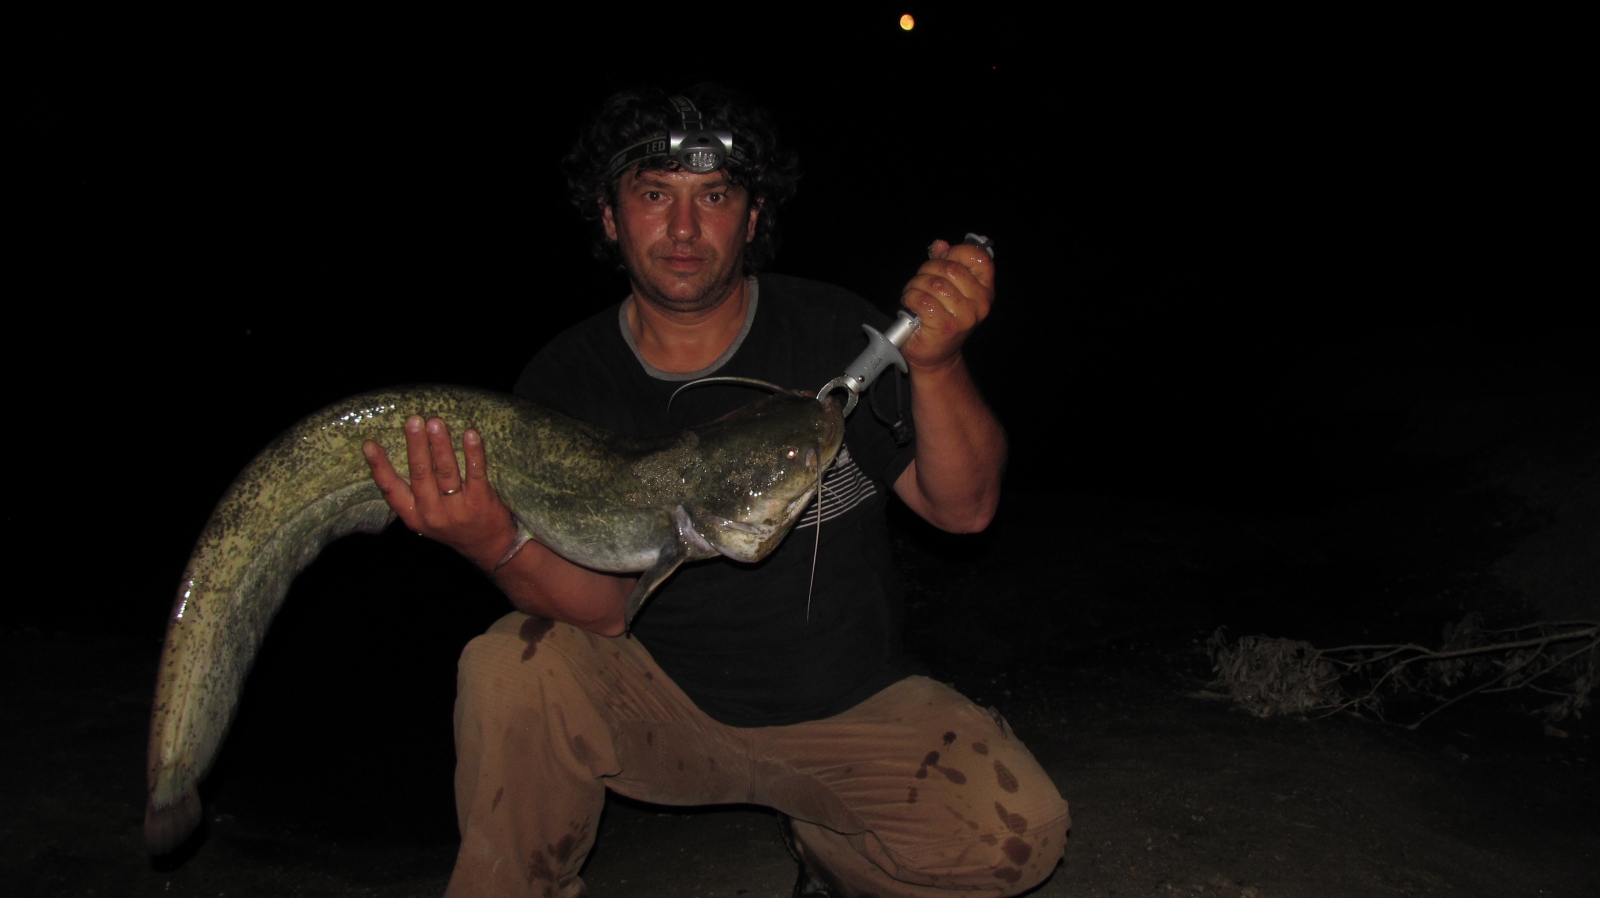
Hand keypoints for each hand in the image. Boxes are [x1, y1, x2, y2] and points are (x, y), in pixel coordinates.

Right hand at [362, 416, 515, 570]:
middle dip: (416, 445)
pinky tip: (470, 435)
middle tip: (413, 420)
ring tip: (435, 422)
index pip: (391, 490)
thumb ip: (415, 492)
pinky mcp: (481, 502)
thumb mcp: (427, 516)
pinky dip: (473, 453)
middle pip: (420, 475)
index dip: (379, 467)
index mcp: (414, 516)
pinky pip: (476, 474)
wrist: (489, 548)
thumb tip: (408, 448)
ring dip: (440, 445)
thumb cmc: (454, 524)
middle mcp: (432, 513)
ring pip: (446, 472)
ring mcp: (457, 509)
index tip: (369, 445)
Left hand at [899, 238, 994, 371]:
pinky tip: (909, 304)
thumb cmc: (941, 319)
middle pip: (950, 268)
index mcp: (985, 291)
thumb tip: (940, 244)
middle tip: (920, 281)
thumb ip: (946, 264)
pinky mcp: (944, 327)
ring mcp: (964, 317)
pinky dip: (910, 298)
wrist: (936, 356)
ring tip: (913, 294)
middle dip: (927, 270)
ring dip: (915, 285)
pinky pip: (922, 300)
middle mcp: (980, 304)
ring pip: (933, 283)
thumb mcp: (948, 289)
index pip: (979, 258)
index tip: (943, 258)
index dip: (957, 252)